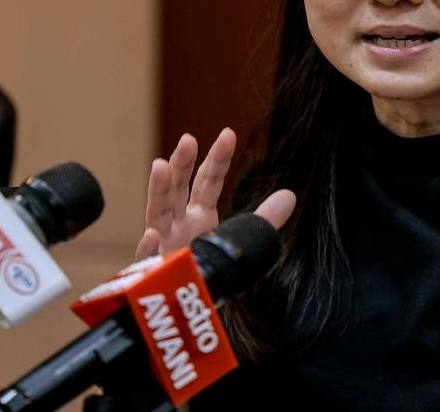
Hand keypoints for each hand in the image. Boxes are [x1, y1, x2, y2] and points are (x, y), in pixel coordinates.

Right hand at [135, 128, 296, 258]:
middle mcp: (179, 224)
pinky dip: (149, 247)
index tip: (227, 134)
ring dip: (159, 191)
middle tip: (188, 139)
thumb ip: (263, 219)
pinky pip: (149, 260)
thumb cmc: (210, 269)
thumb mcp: (240, 239)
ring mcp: (164, 245)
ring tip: (160, 166)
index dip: (217, 158)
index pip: (208, 181)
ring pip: (159, 213)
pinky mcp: (154, 272)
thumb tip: (290, 195)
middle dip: (182, 164)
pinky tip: (153, 234)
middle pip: (179, 189)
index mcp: (200, 216)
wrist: (189, 306)